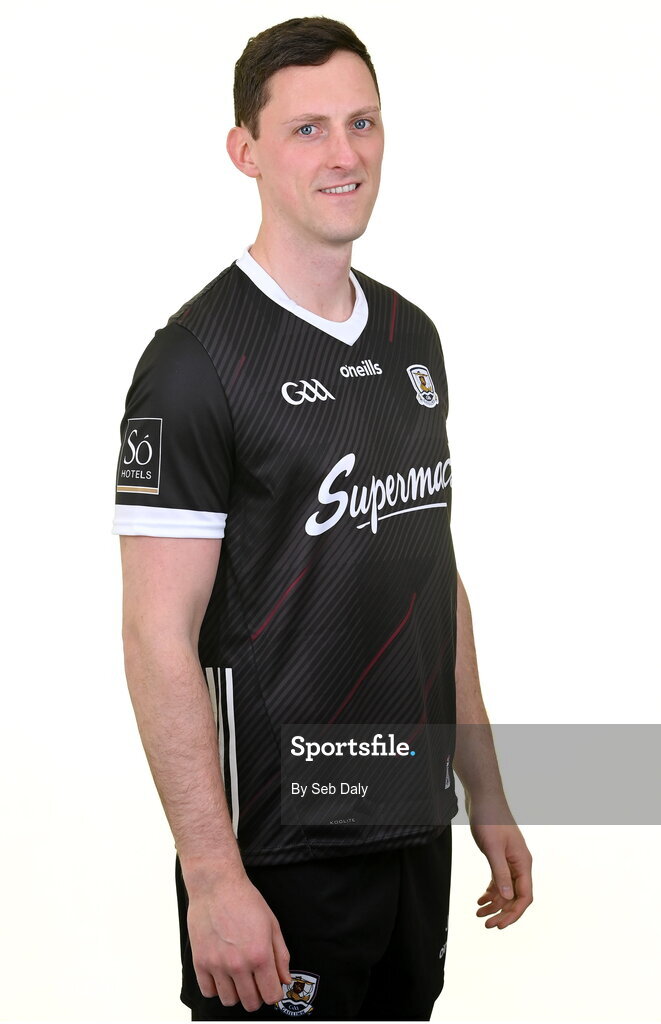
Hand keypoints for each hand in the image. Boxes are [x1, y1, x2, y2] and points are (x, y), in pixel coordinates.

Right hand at [186, 868, 291, 1011]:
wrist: (216, 885)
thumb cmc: (245, 900)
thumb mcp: (272, 924)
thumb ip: (281, 956)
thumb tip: (285, 980)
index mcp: (260, 955)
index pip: (271, 996)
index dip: (274, 993)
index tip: (271, 986)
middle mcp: (239, 964)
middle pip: (250, 1003)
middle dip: (257, 996)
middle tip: (255, 981)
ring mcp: (217, 965)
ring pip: (229, 1000)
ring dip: (236, 993)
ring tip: (237, 976)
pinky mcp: (200, 962)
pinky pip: (208, 991)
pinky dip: (216, 987)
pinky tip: (221, 973)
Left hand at [468, 802, 532, 928]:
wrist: (483, 798)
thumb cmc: (489, 819)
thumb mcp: (492, 848)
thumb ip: (500, 873)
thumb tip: (508, 898)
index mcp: (523, 862)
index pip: (525, 896)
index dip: (514, 913)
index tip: (499, 925)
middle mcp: (520, 863)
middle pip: (516, 896)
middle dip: (502, 912)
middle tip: (486, 924)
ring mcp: (510, 860)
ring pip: (506, 890)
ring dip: (494, 903)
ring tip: (479, 914)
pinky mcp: (500, 856)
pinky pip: (499, 880)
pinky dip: (491, 891)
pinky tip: (481, 899)